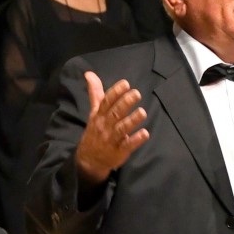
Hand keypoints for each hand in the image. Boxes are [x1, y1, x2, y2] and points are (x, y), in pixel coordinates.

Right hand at [76, 71, 148, 186]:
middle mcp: (104, 126)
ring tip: (142, 112)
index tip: (125, 84)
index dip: (115, 92)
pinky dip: (136, 140)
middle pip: (114, 113)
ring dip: (132, 120)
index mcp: (99, 115)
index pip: (106, 102)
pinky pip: (127, 145)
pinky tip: (145, 133)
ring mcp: (112, 139)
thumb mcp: (93, 112)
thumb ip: (95, 93)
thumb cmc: (95, 131)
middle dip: (125, 103)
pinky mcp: (119, 151)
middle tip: (137, 94)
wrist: (88, 160)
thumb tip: (90, 73)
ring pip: (122, 129)